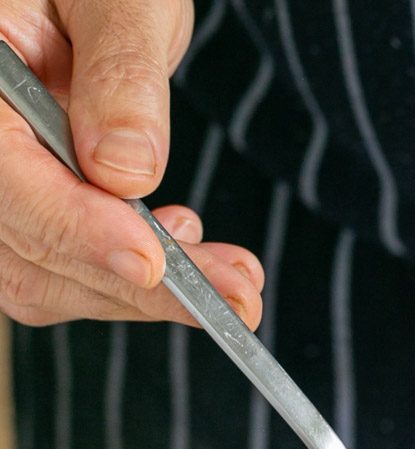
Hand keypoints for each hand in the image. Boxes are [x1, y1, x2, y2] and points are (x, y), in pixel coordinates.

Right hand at [0, 1, 262, 327]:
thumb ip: (120, 72)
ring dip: (144, 296)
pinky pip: (62, 274)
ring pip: (45, 278)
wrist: (88, 1)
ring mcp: (0, 188)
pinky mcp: (28, 216)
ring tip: (230, 281)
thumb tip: (126, 169)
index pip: (7, 179)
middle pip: (27, 249)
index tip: (148, 260)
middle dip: (136, 283)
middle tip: (235, 295)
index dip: (75, 227)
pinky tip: (185, 254)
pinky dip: (128, 283)